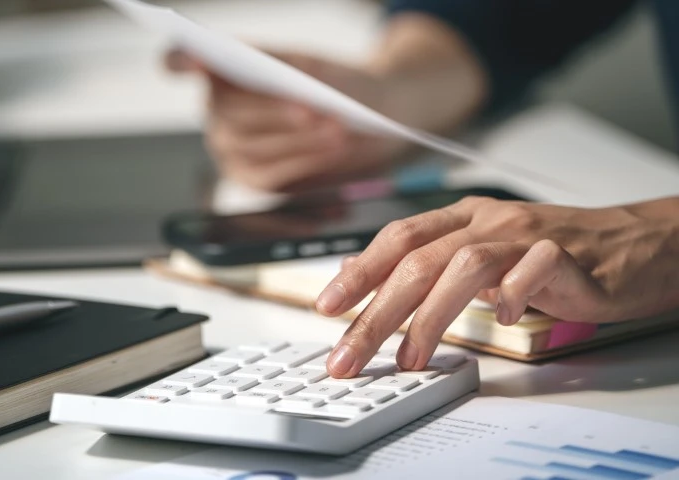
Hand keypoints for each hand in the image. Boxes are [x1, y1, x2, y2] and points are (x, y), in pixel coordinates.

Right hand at [165, 13, 487, 191]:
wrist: (371, 116)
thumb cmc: (335, 83)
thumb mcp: (311, 65)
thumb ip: (279, 64)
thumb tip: (264, 73)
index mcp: (221, 72)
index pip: (180, 60)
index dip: (179, 60)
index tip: (190, 59)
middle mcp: (217, 112)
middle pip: (230, 114)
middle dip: (273, 113)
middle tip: (310, 109)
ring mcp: (232, 149)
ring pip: (253, 148)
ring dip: (297, 140)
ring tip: (336, 129)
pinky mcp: (255, 179)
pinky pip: (272, 176)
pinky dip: (304, 161)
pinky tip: (332, 148)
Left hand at [316, 196, 678, 377]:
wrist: (630, 243)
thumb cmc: (551, 253)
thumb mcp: (481, 251)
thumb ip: (431, 263)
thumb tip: (371, 279)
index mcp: (463, 218)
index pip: (397, 238)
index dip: (359, 271)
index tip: (328, 306)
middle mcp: (488, 220)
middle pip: (417, 260)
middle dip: (376, 311)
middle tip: (350, 353)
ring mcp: (526, 233)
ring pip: (463, 265)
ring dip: (430, 316)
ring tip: (410, 357)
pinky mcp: (567, 253)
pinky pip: (532, 269)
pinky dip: (510, 295)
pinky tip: (500, 321)